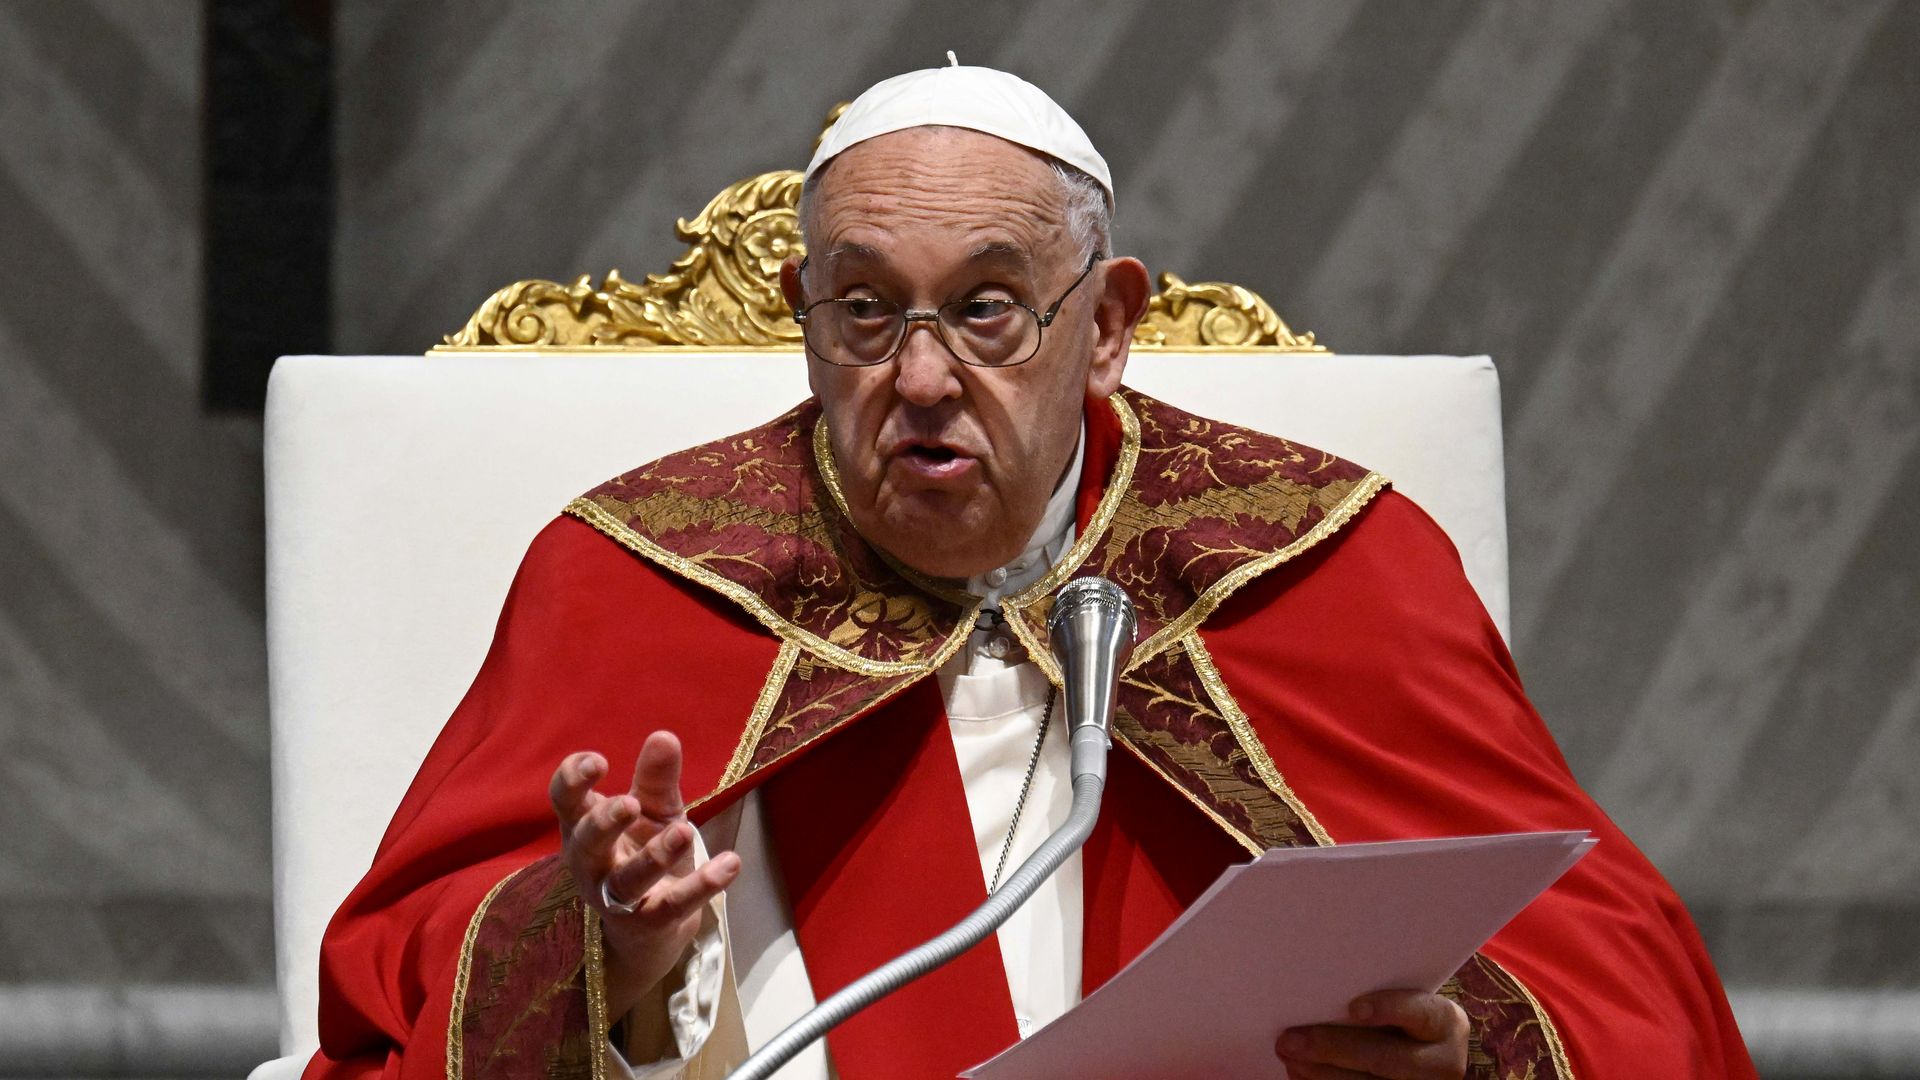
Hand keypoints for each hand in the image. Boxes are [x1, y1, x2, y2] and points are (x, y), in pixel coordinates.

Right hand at [549, 732, 741, 1018]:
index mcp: (584, 825)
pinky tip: (730, 864)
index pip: (565, 800)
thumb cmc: (642, 848)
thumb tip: (664, 736)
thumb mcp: (654, 810)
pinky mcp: (649, 922)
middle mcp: (591, 863)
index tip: (598, 762)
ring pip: (629, 880)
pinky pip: (673, 906)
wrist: (651, 923)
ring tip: (684, 830)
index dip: (574, 779)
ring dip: (656, 856)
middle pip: (588, 843)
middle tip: (630, 803)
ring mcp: (617, 897)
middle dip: (606, 822)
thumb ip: (656, 778)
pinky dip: (702, 886)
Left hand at [1276, 989, 1468, 1078]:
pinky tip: (1300, 1074)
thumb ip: (1374, 993)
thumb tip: (1318, 981)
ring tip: (1289, 1057)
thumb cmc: (1398, 1015)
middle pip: (1388, 1060)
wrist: (1417, 1053)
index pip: (1422, 1013)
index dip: (1389, 1009)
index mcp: (1446, 1023)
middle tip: (1289, 1040)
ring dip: (1322, 1073)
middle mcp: (1443, 1063)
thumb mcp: (1400, 1000)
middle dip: (1333, 1049)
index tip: (1353, 1007)